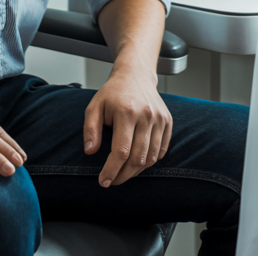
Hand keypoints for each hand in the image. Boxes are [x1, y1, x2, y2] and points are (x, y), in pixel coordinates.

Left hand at [84, 65, 172, 187]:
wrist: (135, 75)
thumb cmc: (113, 93)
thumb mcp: (95, 106)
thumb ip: (90, 129)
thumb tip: (90, 152)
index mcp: (127, 112)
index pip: (121, 151)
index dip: (112, 170)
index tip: (103, 182)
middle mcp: (147, 115)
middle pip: (138, 158)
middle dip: (123, 175)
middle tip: (112, 181)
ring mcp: (160, 119)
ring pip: (151, 158)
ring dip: (136, 171)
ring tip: (123, 172)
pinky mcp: (167, 121)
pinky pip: (161, 151)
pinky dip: (150, 161)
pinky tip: (138, 161)